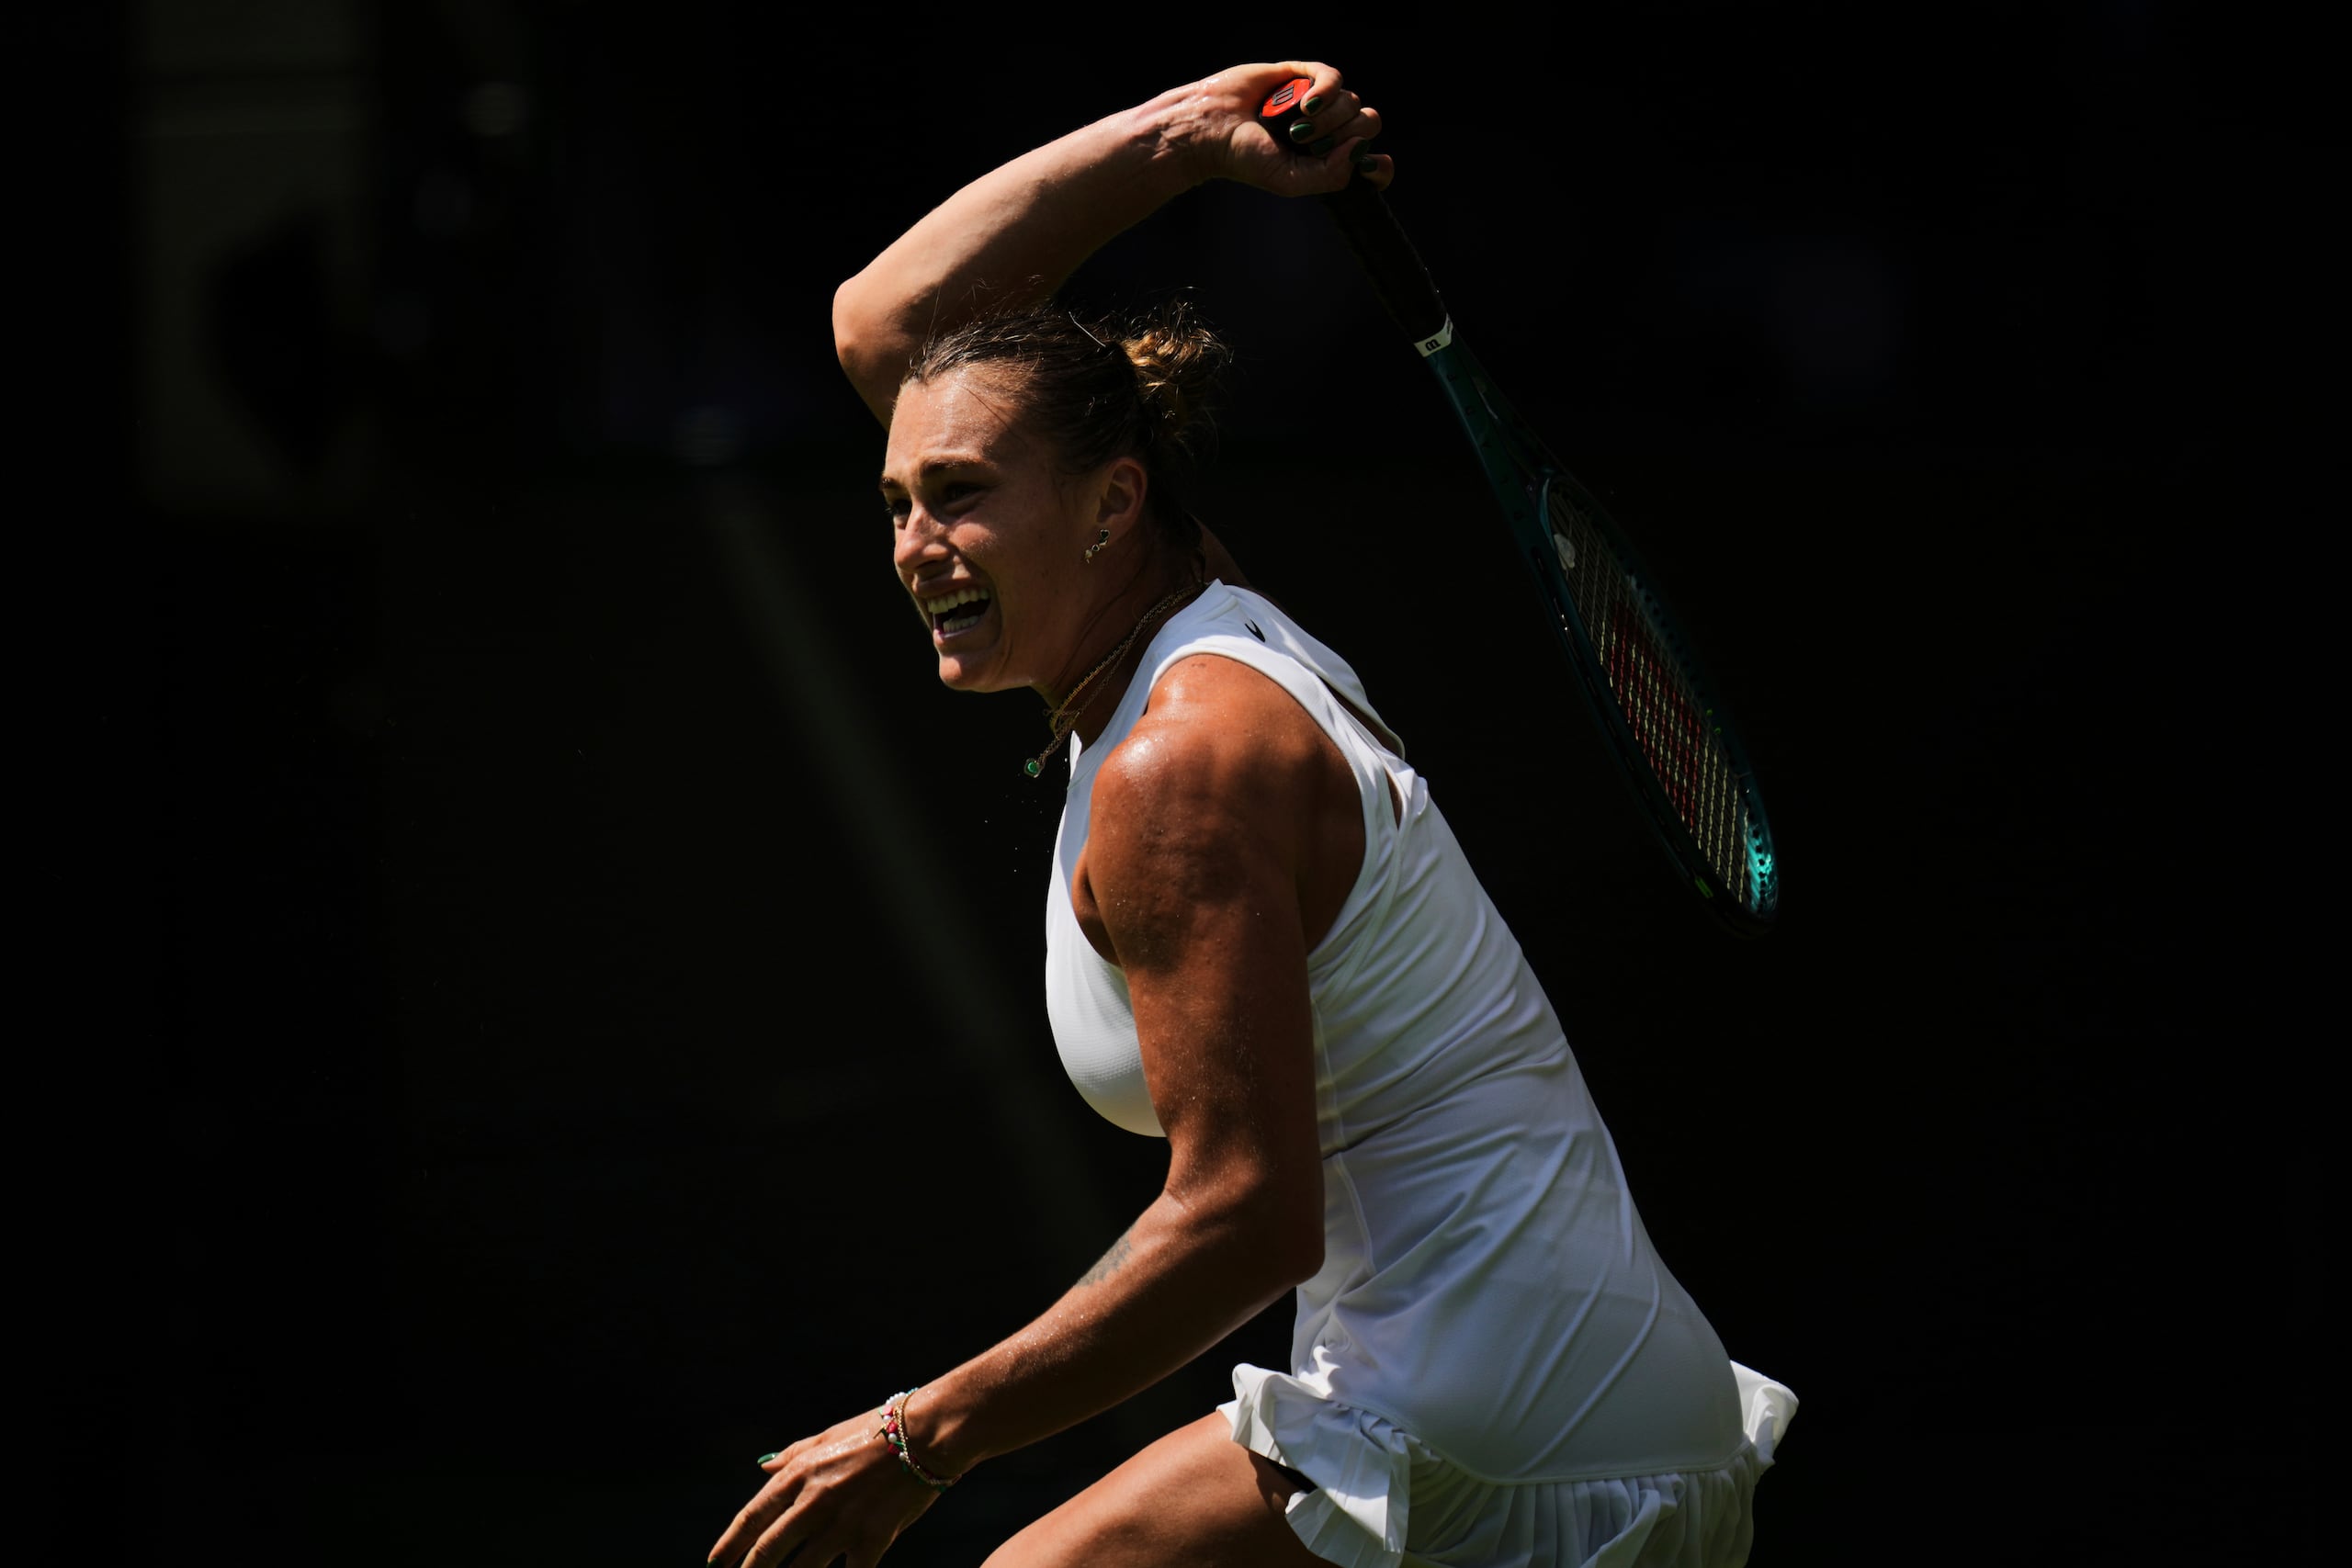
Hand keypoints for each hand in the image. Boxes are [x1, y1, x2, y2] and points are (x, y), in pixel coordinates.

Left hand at [706, 1404, 939, 1567]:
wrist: (927, 1434)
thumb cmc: (877, 1429)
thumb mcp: (828, 1435)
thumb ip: (792, 1455)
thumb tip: (761, 1468)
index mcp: (800, 1473)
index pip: (753, 1517)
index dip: (729, 1544)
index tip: (714, 1563)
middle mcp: (815, 1501)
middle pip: (769, 1549)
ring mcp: (843, 1523)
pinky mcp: (873, 1539)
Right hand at [1169, 61, 1391, 194]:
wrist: (1213, 128)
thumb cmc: (1245, 157)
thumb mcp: (1290, 180)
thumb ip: (1330, 175)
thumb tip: (1359, 149)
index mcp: (1327, 158)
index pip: (1371, 160)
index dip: (1379, 165)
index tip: (1371, 167)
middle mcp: (1328, 129)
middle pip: (1367, 125)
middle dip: (1343, 135)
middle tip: (1308, 142)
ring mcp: (1318, 102)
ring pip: (1352, 103)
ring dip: (1327, 118)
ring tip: (1294, 127)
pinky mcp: (1304, 75)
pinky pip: (1334, 78)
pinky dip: (1326, 91)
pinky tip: (1307, 104)